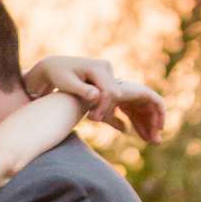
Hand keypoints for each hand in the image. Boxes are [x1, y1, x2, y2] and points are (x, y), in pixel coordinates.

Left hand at [30, 55, 164, 144]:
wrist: (54, 65)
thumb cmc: (57, 75)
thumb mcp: (67, 83)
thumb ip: (83, 90)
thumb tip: (96, 96)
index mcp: (98, 69)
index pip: (110, 91)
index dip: (105, 107)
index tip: (94, 120)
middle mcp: (107, 70)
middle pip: (122, 95)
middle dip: (129, 115)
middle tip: (131, 134)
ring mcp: (108, 76)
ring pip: (127, 98)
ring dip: (138, 117)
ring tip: (146, 135)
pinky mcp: (106, 83)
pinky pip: (121, 100)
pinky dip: (129, 114)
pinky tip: (132, 130)